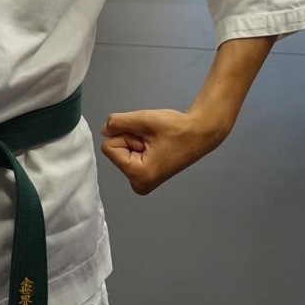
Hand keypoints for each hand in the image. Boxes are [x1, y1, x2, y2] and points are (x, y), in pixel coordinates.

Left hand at [101, 108, 228, 194]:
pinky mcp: (145, 176)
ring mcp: (142, 182)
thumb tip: (103, 130)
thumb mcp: (144, 119)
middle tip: (154, 140)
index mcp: (138, 175)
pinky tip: (157, 146)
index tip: (148, 138)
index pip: (108, 147)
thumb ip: (118, 123)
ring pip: (122, 151)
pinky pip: (130, 155)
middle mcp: (138, 184)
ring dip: (137, 141)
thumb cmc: (177, 128)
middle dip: (131, 139)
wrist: (200, 133)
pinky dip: (140, 146)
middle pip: (115, 150)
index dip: (126, 136)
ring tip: (157, 142)